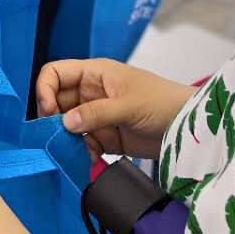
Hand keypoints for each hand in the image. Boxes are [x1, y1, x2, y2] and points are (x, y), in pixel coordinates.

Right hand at [36, 58, 193, 159]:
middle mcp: (91, 92)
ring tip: (75, 151)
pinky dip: (82, 152)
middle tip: (56, 136)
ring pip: (68, 125)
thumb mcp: (129, 104)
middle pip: (57, 101)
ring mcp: (97, 115)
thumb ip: (96, 113)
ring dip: (67, 139)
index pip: (56, 73)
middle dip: (53, 119)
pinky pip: (83, 143)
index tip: (48, 112)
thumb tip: (65, 123)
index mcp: (94, 74)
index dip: (45, 89)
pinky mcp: (105, 137)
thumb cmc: (162, 102)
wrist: (189, 128)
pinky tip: (90, 159)